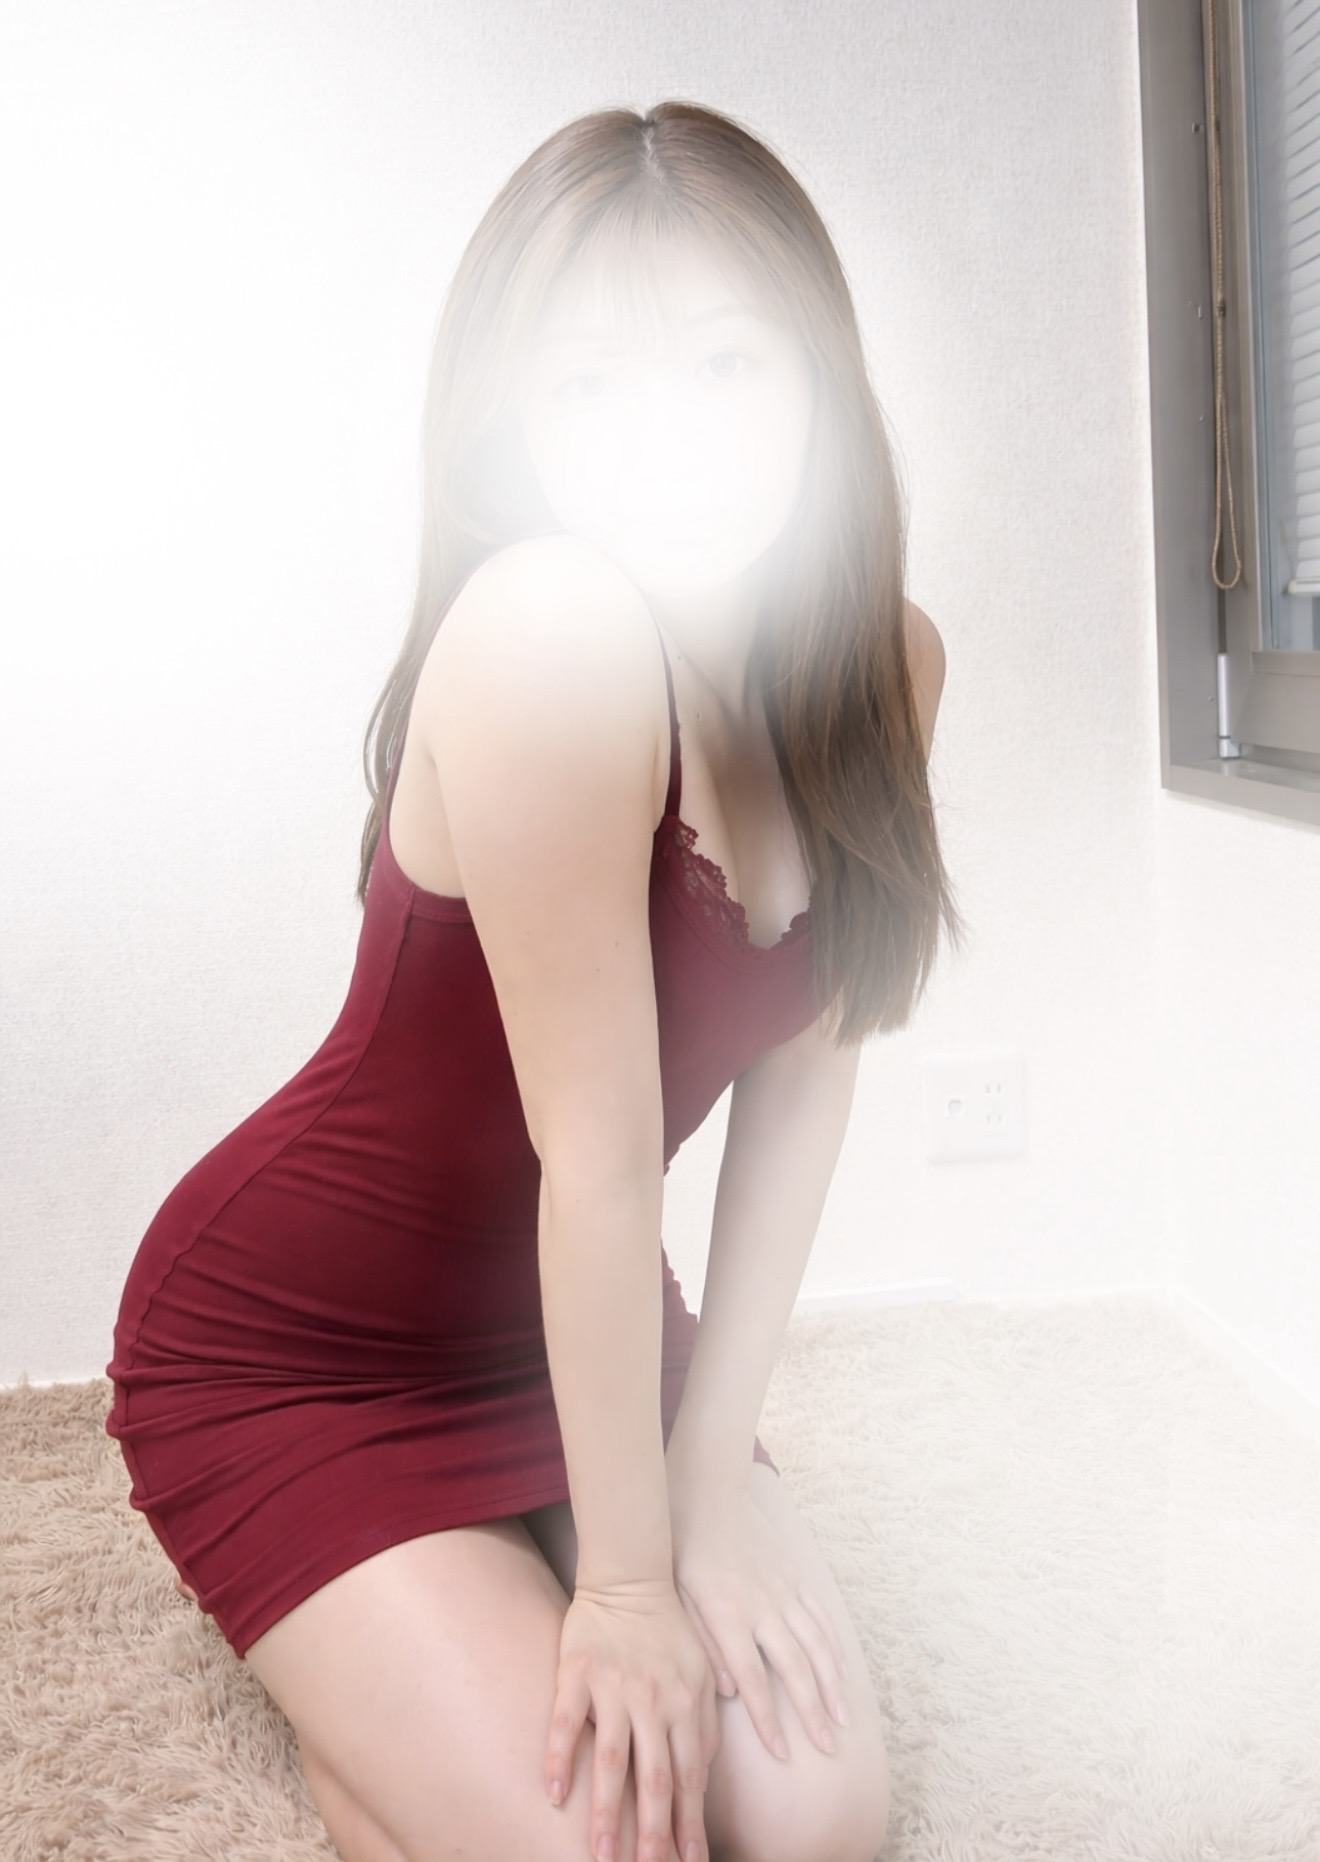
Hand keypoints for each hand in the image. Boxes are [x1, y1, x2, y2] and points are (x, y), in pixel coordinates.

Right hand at [545, 1577, 720, 1861]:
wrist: (629, 1576)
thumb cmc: (668, 1628)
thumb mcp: (701, 1671)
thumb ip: (704, 1722)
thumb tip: (705, 1773)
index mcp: (685, 1703)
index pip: (690, 1776)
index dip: (690, 1823)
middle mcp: (653, 1700)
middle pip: (654, 1777)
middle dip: (652, 1832)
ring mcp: (613, 1687)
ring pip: (612, 1759)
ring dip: (606, 1810)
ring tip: (602, 1853)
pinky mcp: (578, 1671)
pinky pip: (566, 1721)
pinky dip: (560, 1757)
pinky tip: (555, 1793)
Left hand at [667, 1478, 849, 1762]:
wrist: (708, 1490)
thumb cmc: (683, 1545)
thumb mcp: (678, 1594)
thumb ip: (703, 1642)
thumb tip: (729, 1689)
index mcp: (728, 1616)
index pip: (752, 1680)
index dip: (768, 1720)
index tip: (783, 1753)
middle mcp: (763, 1607)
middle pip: (794, 1669)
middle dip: (812, 1713)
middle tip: (828, 1748)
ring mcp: (784, 1591)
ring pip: (816, 1645)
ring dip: (831, 1685)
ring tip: (843, 1718)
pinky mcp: (794, 1576)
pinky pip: (819, 1616)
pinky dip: (833, 1645)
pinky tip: (840, 1669)